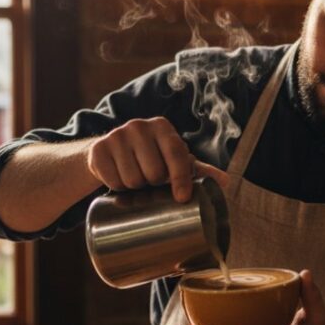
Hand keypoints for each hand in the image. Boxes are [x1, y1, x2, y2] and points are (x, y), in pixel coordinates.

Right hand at [89, 117, 224, 201]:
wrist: (108, 153)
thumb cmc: (150, 157)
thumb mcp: (173, 160)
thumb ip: (199, 171)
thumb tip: (226, 182)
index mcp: (162, 127)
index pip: (176, 155)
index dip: (181, 179)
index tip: (181, 198)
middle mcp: (139, 126)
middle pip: (154, 172)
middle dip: (153, 184)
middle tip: (151, 182)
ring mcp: (116, 136)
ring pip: (133, 179)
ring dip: (135, 188)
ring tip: (136, 180)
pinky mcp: (98, 150)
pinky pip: (112, 181)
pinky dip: (117, 187)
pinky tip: (119, 179)